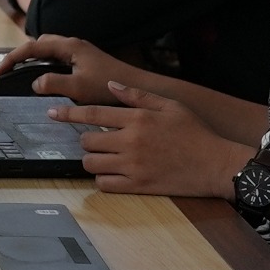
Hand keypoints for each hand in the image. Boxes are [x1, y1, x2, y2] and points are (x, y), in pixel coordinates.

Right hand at [0, 34, 140, 104]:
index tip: (0, 70)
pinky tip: (47, 77)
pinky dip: (45, 63)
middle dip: (21, 54)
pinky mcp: (85, 60)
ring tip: (23, 72)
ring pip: (49, 49)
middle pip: (39, 43)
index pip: (32, 46)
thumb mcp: (78, 87)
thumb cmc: (109, 87)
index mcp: (68, 46)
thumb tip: (35, 83)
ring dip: (34, 58)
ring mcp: (80, 51)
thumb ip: (53, 83)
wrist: (136, 88)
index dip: (13, 58)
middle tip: (9, 69)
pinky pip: (58, 57)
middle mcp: (73, 44)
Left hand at [48, 82, 253, 198]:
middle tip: (95, 141)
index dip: (67, 113)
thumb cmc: (196, 133)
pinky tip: (111, 175)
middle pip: (87, 140)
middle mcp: (131, 141)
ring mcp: (134, 165)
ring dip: (92, 160)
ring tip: (103, 158)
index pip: (91, 113)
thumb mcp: (170, 106)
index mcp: (137, 118)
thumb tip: (111, 84)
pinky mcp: (139, 185)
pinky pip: (105, 185)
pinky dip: (103, 180)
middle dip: (86, 140)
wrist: (218, 164)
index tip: (52, 112)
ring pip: (92, 163)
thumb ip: (138, 95)